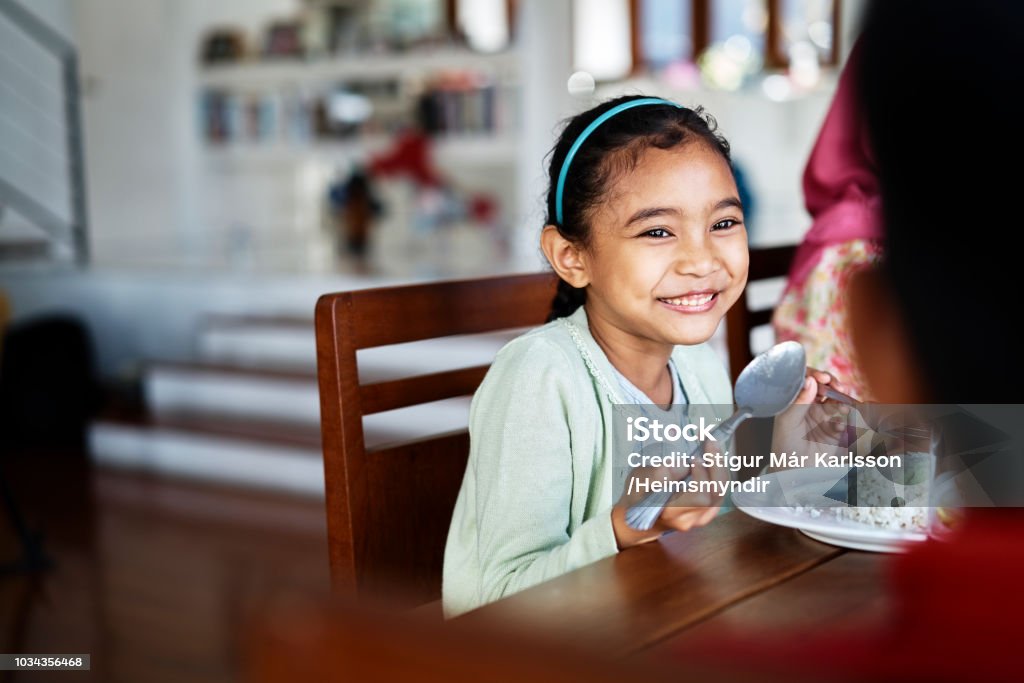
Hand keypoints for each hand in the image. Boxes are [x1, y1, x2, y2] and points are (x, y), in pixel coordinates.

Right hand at [611, 449, 728, 548]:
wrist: (640, 517)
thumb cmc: (638, 496)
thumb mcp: (637, 481)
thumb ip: (655, 475)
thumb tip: (680, 465)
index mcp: (670, 513)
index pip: (700, 497)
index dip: (701, 475)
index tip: (693, 458)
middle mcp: (689, 519)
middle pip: (716, 493)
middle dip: (716, 463)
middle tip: (709, 441)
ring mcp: (700, 518)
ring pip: (721, 491)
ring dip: (719, 465)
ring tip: (710, 445)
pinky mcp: (707, 513)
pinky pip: (720, 491)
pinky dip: (718, 472)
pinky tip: (711, 457)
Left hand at [770, 368, 852, 467]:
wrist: (795, 471)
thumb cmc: (785, 445)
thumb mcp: (787, 422)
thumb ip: (798, 402)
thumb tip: (810, 381)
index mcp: (795, 400)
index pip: (805, 380)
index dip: (815, 375)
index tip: (822, 378)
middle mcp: (809, 405)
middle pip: (824, 387)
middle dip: (832, 384)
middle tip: (837, 386)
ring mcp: (824, 416)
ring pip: (837, 401)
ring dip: (841, 400)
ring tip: (843, 406)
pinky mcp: (835, 429)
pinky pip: (844, 419)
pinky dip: (845, 419)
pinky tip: (838, 427)